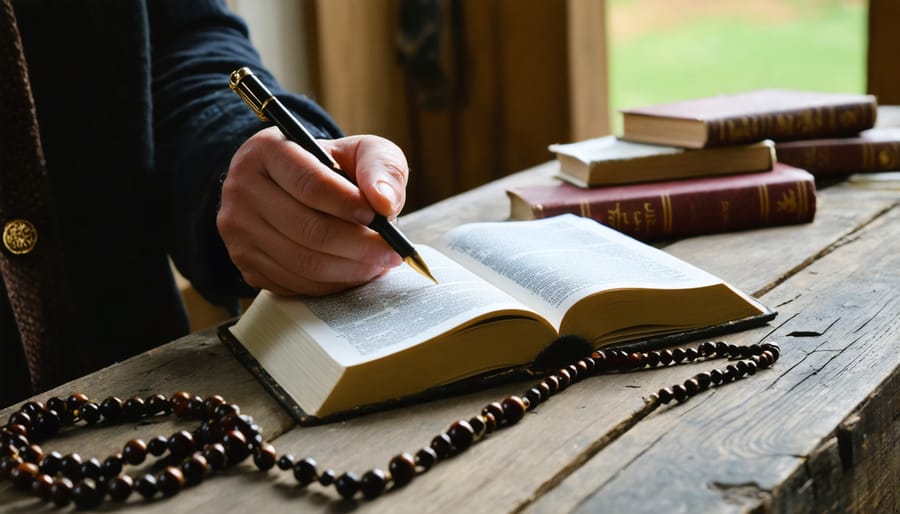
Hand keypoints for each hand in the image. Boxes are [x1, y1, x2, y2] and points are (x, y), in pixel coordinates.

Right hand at [217, 128, 407, 295]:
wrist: (295, 189)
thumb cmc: (333, 168)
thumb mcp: (362, 151)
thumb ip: (380, 167)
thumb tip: (384, 201)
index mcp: (267, 149)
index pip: (309, 184)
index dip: (348, 205)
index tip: (379, 217)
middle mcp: (242, 188)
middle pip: (307, 229)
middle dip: (359, 245)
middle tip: (391, 251)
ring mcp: (238, 229)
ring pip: (302, 262)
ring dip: (350, 269)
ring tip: (378, 262)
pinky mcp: (245, 263)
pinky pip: (295, 283)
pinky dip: (332, 284)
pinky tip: (353, 271)